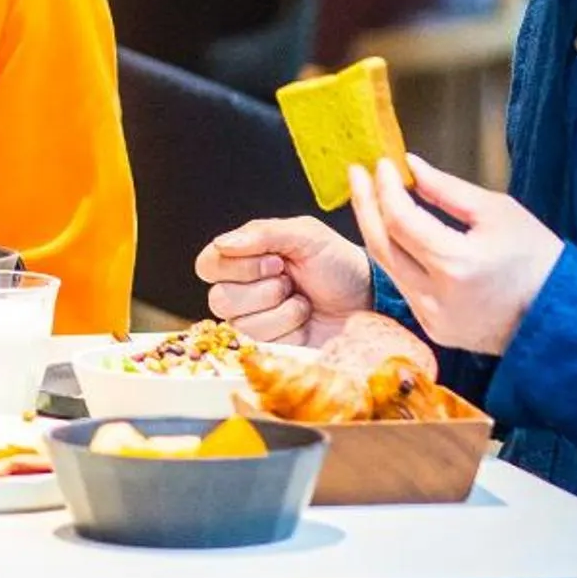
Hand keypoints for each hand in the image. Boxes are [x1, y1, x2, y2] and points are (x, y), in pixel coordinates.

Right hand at [198, 214, 373, 346]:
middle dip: (264, 291)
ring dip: (281, 311)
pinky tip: (305, 320)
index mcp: (244, 257)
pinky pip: (263, 342)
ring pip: (241, 323)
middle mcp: (242, 288)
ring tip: (302, 301)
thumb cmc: (338, 262)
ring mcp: (254, 318)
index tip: (275, 262)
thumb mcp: (306, 235)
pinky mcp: (270, 344)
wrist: (368, 299)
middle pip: (219, 299)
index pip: (207, 265)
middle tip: (291, 282)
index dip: (238, 267)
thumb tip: (222, 243)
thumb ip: (262, 234)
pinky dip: (291, 329)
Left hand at [345, 155, 561, 356]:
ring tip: (370, 196)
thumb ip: (446, 189)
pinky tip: (392, 230)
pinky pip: (404, 285)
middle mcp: (438, 297)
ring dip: (375, 228)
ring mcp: (433, 318)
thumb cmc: (538, 258)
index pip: (400, 220)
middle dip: (365, 204)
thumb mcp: (497, 212)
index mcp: (458, 265)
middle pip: (381, 245)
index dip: (385, 188)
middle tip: (358, 173)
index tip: (383, 164)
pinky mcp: (434, 329)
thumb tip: (409, 166)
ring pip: (387, 267)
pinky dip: (396, 254)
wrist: (561, 316)